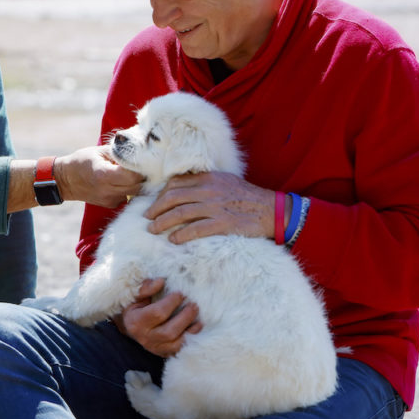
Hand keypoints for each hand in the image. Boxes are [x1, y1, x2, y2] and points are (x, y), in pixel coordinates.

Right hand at [55, 145, 143, 207]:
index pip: (132, 176)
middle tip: (141, 166)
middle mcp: (107, 190)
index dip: (141, 169)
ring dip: (136, 184)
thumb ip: (119, 152)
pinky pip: (127, 197)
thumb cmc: (82, 161)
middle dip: (142, 177)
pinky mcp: (110, 204)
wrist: (66, 180)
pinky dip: (129, 190)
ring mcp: (109, 199)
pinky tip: (122, 181)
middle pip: (137, 186)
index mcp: (103, 174)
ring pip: (134, 193)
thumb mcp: (99, 151)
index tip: (142, 161)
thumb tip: (138, 152)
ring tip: (131, 173)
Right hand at [115, 278, 201, 357]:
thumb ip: (146, 288)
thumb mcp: (135, 296)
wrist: (129, 328)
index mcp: (136, 321)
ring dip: (191, 332)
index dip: (172, 302)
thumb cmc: (134, 308)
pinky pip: (180, 351)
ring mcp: (155, 348)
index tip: (180, 293)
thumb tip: (161, 281)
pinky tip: (195, 331)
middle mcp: (145, 337)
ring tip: (199, 320)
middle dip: (185, 317)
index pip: (158, 313)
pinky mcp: (163, 353)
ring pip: (176, 345)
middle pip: (169, 331)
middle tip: (194, 305)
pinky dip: (190, 342)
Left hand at [144, 171, 275, 243]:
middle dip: (156, 209)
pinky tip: (173, 240)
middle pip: (173, 198)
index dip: (160, 194)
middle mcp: (209, 190)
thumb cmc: (247, 197)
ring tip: (153, 230)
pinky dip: (181, 235)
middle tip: (146, 218)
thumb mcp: (224, 182)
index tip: (153, 204)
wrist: (272, 210)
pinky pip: (196, 229)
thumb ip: (204, 184)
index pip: (176, 183)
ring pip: (180, 213)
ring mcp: (216, 207)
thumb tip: (181, 191)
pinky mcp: (223, 223)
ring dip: (163, 222)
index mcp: (208, 178)